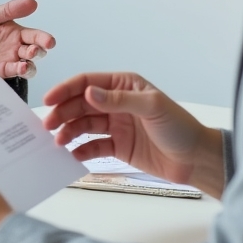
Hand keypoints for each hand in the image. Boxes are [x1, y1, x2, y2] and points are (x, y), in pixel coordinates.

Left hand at [0, 0, 53, 78]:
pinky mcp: (0, 72)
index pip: (34, 35)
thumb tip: (32, 2)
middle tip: (34, 49)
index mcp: (14, 32)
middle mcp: (14, 47)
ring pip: (29, 64)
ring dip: (32, 62)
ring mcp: (8, 61)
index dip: (43, 38)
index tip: (49, 42)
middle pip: (36, 50)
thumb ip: (9, 10)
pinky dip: (20, 71)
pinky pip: (14, 72)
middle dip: (40, 50)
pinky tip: (19, 67)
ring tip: (26, 58)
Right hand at [43, 72, 224, 197]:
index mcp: (124, 85)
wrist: (195, 160)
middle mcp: (117, 103)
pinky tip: (73, 155)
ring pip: (84, 125)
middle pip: (81, 104)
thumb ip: (118, 100)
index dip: (66, 89)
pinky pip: (94, 146)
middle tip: (47, 126)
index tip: (49, 100)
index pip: (88, 83)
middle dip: (63, 113)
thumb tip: (89, 93)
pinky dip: (81, 150)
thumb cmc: (179, 126)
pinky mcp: (118, 146)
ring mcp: (116, 125)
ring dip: (69, 132)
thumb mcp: (151, 106)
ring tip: (57, 143)